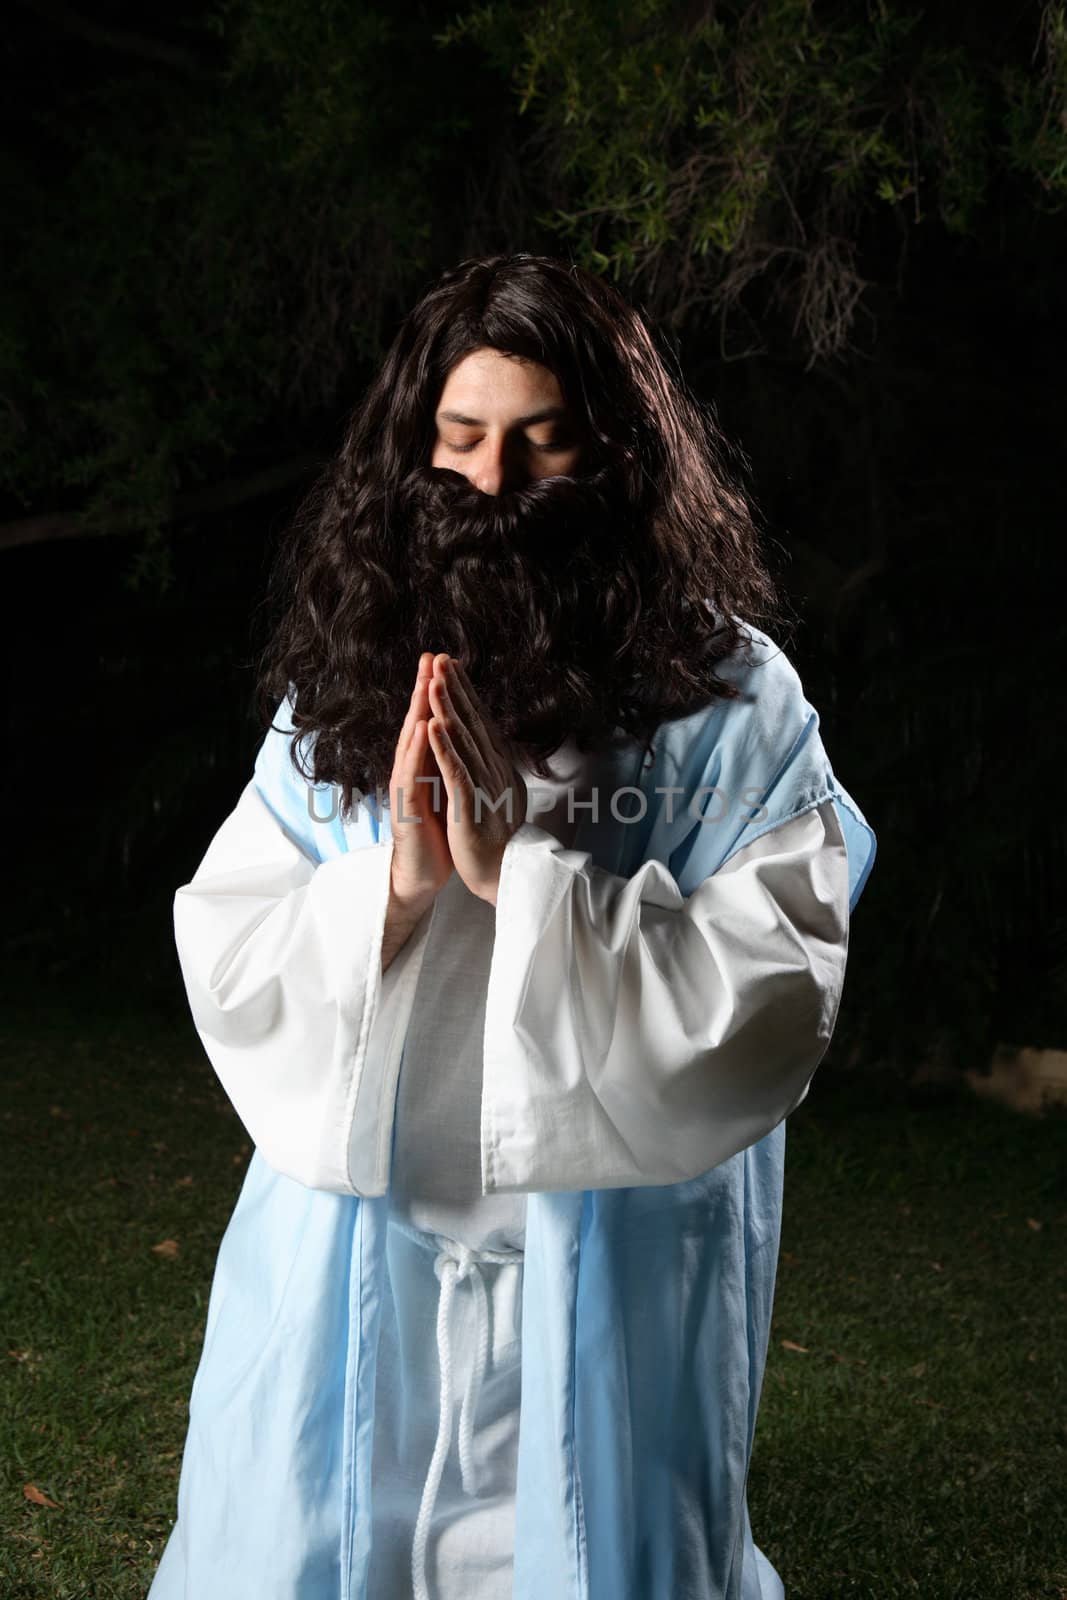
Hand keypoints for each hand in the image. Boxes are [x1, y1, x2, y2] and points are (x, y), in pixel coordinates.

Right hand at [388, 652, 452, 908]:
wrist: (422, 874)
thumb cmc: (435, 832)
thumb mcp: (444, 790)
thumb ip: (446, 763)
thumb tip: (457, 736)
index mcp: (425, 767)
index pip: (431, 723)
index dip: (438, 694)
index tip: (447, 662)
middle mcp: (411, 772)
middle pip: (417, 724)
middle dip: (424, 690)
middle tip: (431, 656)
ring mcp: (405, 789)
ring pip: (410, 744)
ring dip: (418, 711)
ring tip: (426, 682)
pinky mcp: (406, 808)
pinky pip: (411, 775)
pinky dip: (416, 750)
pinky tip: (422, 728)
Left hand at [426, 654, 527, 905]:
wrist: (504, 873)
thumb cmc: (497, 836)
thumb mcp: (497, 790)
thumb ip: (492, 764)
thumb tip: (491, 742)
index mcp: (496, 765)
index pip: (478, 720)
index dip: (464, 691)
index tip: (450, 664)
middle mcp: (492, 769)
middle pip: (471, 721)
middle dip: (455, 688)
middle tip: (441, 658)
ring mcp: (483, 786)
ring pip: (462, 740)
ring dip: (448, 709)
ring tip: (434, 681)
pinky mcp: (470, 806)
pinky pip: (455, 772)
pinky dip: (443, 748)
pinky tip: (432, 726)